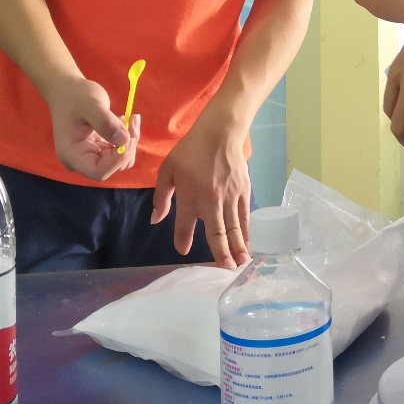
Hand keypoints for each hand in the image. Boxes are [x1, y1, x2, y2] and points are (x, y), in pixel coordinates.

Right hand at [42, 74, 138, 180]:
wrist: (67, 90)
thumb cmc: (75, 96)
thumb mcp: (91, 104)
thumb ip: (106, 123)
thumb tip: (124, 140)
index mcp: (72, 155)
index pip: (99, 172)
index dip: (118, 159)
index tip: (128, 137)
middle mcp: (80, 161)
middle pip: (112, 167)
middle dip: (127, 147)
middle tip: (133, 120)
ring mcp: (90, 156)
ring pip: (120, 160)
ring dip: (130, 141)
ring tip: (130, 118)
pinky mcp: (99, 149)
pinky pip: (119, 151)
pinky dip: (127, 138)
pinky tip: (125, 120)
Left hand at [152, 119, 251, 268]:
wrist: (220, 133)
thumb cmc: (191, 151)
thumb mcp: (168, 170)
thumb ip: (161, 197)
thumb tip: (156, 220)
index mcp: (189, 198)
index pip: (184, 228)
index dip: (182, 241)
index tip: (183, 250)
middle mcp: (211, 202)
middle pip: (217, 234)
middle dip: (221, 254)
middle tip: (225, 270)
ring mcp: (230, 198)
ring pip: (234, 229)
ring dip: (237, 248)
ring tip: (241, 264)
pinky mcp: (243, 192)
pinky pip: (244, 217)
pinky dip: (245, 231)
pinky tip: (246, 243)